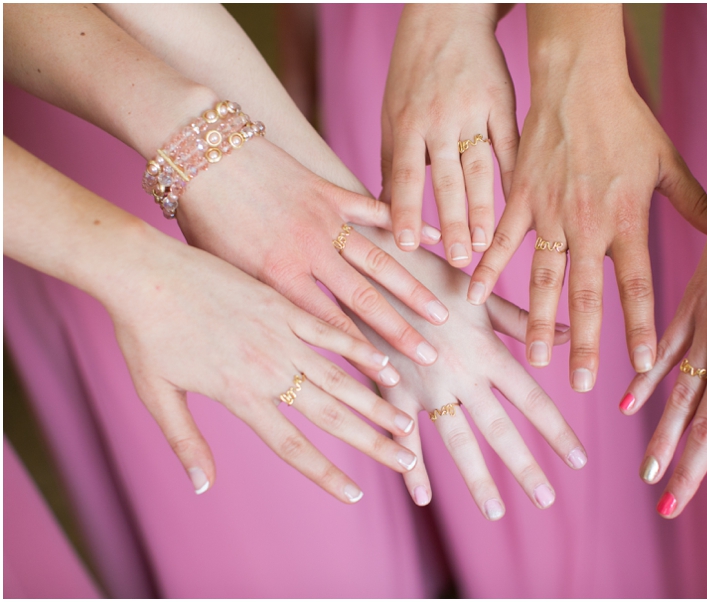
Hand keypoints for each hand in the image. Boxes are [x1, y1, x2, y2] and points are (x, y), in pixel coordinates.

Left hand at [108, 225, 420, 500]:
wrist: (143, 271)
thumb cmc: (143, 334)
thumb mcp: (156, 394)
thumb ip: (185, 441)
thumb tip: (203, 488)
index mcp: (239, 394)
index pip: (292, 446)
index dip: (326, 474)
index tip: (356, 496)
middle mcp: (268, 368)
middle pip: (330, 414)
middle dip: (372, 442)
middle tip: (406, 461)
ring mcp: (280, 333)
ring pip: (339, 375)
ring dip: (375, 401)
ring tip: (405, 421)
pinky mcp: (282, 303)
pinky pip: (330, 331)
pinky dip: (359, 348)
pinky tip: (384, 363)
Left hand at [176, 136, 449, 375]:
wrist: (197, 150)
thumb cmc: (199, 216)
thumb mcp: (219, 270)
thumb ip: (254, 302)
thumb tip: (277, 339)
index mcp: (277, 277)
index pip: (329, 328)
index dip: (362, 357)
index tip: (393, 380)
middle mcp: (308, 252)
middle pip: (365, 301)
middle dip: (401, 332)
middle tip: (432, 356)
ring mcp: (324, 219)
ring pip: (380, 260)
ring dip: (414, 289)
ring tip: (443, 312)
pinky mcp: (329, 190)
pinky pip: (375, 210)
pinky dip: (405, 225)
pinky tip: (434, 241)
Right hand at [351, 231, 582, 519]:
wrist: (366, 260)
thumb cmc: (427, 269)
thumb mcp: (476, 291)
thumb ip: (518, 319)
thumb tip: (565, 334)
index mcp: (487, 350)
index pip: (531, 400)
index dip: (556, 431)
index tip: (577, 460)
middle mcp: (461, 374)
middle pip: (500, 429)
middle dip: (525, 466)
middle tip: (547, 500)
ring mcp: (425, 385)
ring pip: (456, 440)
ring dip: (477, 478)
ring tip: (496, 511)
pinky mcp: (391, 387)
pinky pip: (403, 433)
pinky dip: (411, 466)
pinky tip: (422, 497)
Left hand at [381, 4, 517, 263]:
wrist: (447, 15)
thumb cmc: (412, 70)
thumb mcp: (392, 110)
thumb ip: (391, 159)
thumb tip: (383, 208)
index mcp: (406, 123)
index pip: (402, 176)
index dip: (405, 211)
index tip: (408, 246)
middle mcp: (438, 119)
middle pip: (445, 180)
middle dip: (452, 223)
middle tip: (459, 261)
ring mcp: (472, 111)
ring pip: (479, 167)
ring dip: (485, 209)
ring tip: (488, 245)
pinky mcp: (502, 102)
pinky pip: (510, 145)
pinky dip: (515, 176)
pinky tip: (521, 205)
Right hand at [469, 56, 706, 392]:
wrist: (578, 82)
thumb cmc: (626, 121)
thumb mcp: (667, 163)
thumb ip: (695, 203)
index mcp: (625, 219)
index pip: (636, 284)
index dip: (641, 326)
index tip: (644, 365)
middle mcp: (587, 225)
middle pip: (587, 295)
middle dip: (585, 342)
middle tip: (581, 384)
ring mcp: (549, 214)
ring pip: (544, 279)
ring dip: (539, 321)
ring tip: (536, 359)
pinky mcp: (520, 200)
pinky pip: (501, 240)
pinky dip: (488, 268)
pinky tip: (474, 297)